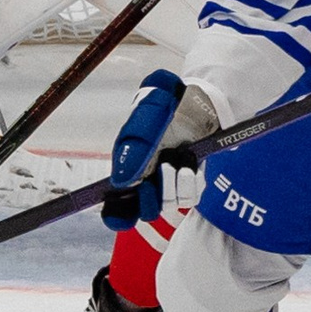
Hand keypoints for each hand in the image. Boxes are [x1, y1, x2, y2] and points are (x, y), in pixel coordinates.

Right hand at [102, 70, 219, 231]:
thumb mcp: (148, 116)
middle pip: (144, 211)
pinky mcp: (189, 181)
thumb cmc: (164, 103)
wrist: (195, 96)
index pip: (115, 204)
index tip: (122, 214)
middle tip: (163, 167)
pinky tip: (190, 162)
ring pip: (169, 205)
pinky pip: (191, 198)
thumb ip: (135, 144)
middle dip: (153, 197)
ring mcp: (167, 181)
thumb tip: (121, 182)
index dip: (116, 215)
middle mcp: (144, 178)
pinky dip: (192, 182)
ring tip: (180, 158)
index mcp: (126, 166)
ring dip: (176, 185)